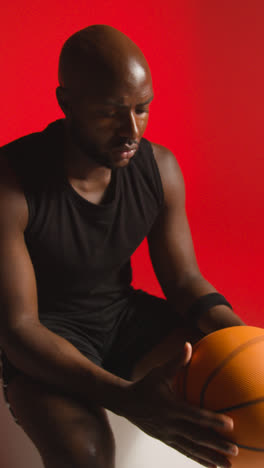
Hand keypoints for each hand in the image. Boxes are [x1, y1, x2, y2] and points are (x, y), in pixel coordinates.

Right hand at [123, 343, 238, 467]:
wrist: (125, 403)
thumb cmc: (145, 385)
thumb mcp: (158, 372)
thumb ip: (176, 361)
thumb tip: (188, 345)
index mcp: (170, 407)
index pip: (195, 415)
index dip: (212, 420)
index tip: (229, 424)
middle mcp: (170, 424)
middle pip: (196, 437)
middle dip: (216, 444)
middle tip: (234, 449)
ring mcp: (168, 435)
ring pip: (192, 448)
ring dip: (210, 457)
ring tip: (227, 464)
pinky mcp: (166, 440)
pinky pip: (185, 451)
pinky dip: (199, 458)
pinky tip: (211, 464)